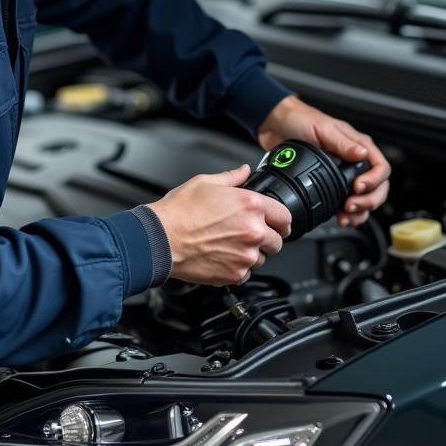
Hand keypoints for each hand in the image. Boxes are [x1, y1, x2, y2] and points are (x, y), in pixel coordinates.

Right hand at [147, 164, 292, 284]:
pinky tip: (222, 256)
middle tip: (248, 233)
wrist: (160, 239)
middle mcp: (253, 231)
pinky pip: (246, 273)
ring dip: (252, 253)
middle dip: (266, 237)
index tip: (278, 223)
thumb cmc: (179, 212)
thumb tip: (244, 171)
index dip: (281, 219)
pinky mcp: (235, 274)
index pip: (285, 216)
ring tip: (230, 244)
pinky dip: (238, 267)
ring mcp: (245, 255)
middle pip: (278, 241)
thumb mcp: (205, 182)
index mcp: (250, 205)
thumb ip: (231, 177)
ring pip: (262, 258)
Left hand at [256, 95, 390, 227]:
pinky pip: (348, 204)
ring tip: (346, 217)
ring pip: (365, 199)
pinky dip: (348, 215)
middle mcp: (355, 161)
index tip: (358, 187)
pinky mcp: (331, 186)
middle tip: (351, 205)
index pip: (380, 167)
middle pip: (378, 188)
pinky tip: (340, 218)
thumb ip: (343, 143)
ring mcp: (345, 175)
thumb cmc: (301, 120)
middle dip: (368, 201)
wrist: (277, 127)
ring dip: (360, 212)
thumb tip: (361, 154)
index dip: (374, 181)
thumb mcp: (323, 129)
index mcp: (359, 145)